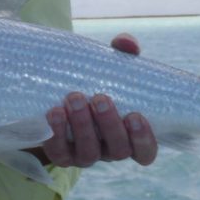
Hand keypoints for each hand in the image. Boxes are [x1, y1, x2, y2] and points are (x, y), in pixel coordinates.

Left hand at [40, 33, 156, 167]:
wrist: (57, 93)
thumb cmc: (96, 82)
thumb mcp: (111, 68)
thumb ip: (123, 53)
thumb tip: (126, 43)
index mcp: (129, 136)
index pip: (146, 152)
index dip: (143, 139)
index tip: (135, 115)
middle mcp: (109, 150)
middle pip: (118, 150)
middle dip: (109, 124)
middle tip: (100, 98)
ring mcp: (85, 155)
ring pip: (88, 153)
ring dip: (82, 126)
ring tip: (74, 98)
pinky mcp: (61, 155)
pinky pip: (59, 153)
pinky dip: (56, 134)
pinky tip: (53, 112)